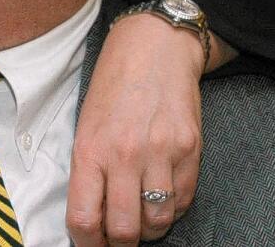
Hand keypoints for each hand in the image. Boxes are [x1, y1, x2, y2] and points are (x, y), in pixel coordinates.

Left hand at [65, 14, 205, 246]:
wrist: (154, 47)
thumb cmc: (113, 85)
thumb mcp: (86, 125)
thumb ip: (88, 171)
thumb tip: (92, 218)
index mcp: (90, 149)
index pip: (84, 219)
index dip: (88, 243)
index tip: (92, 243)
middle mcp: (125, 154)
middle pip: (124, 231)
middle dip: (120, 243)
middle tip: (118, 236)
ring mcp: (161, 153)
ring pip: (158, 222)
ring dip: (149, 227)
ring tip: (141, 213)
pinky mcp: (191, 150)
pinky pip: (183, 201)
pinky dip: (172, 207)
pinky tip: (162, 193)